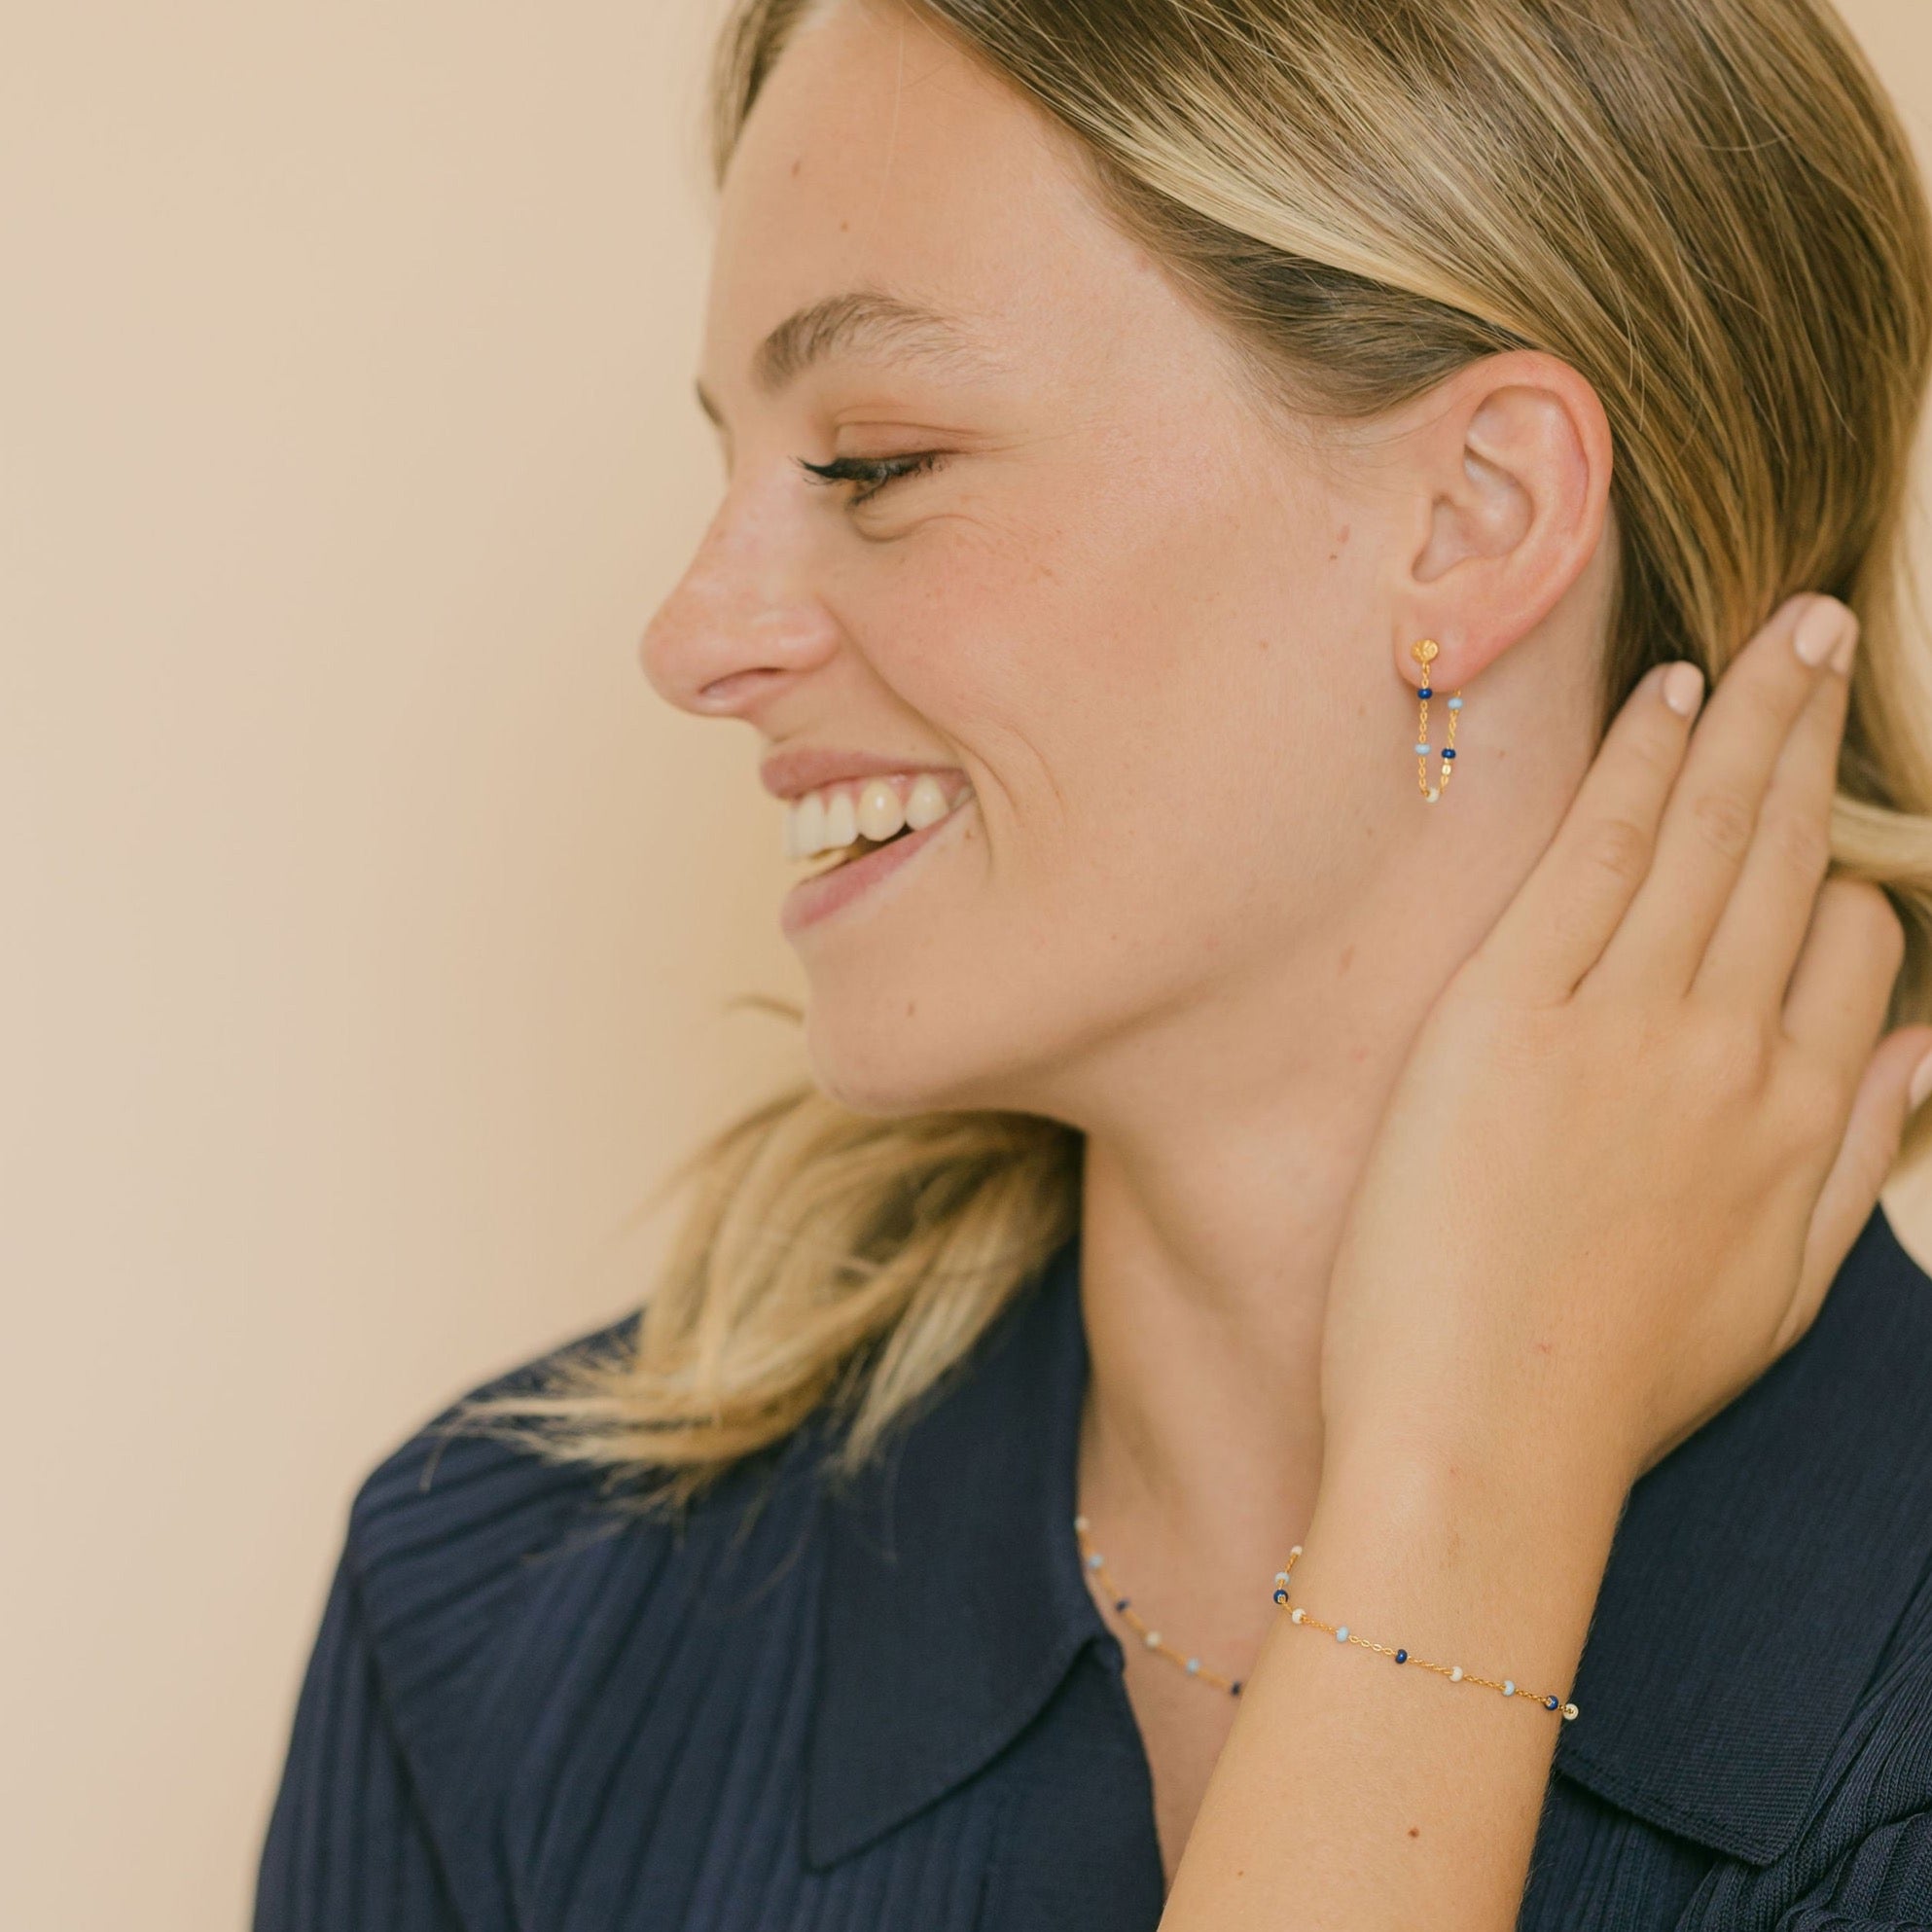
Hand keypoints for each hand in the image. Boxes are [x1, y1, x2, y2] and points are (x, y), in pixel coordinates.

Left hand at [1319, 595, 1931, 1506]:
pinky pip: (1599, 857)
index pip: (1852, 950)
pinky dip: (1642, 768)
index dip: (1837, 872)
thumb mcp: (1776, 1297)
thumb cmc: (1609, 1385)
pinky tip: (1670, 696)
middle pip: (1790, 859)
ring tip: (1778, 629)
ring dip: (1751, 717)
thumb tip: (1929, 1056)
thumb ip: (1855, 1165)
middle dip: (1812, 735)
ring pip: (1714, 835)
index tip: (1809, 819)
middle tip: (1826, 630)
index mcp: (1796, 1123)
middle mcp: (1731, 1053)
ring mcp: (1625, 1024)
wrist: (1479, 1441)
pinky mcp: (1511, 1013)